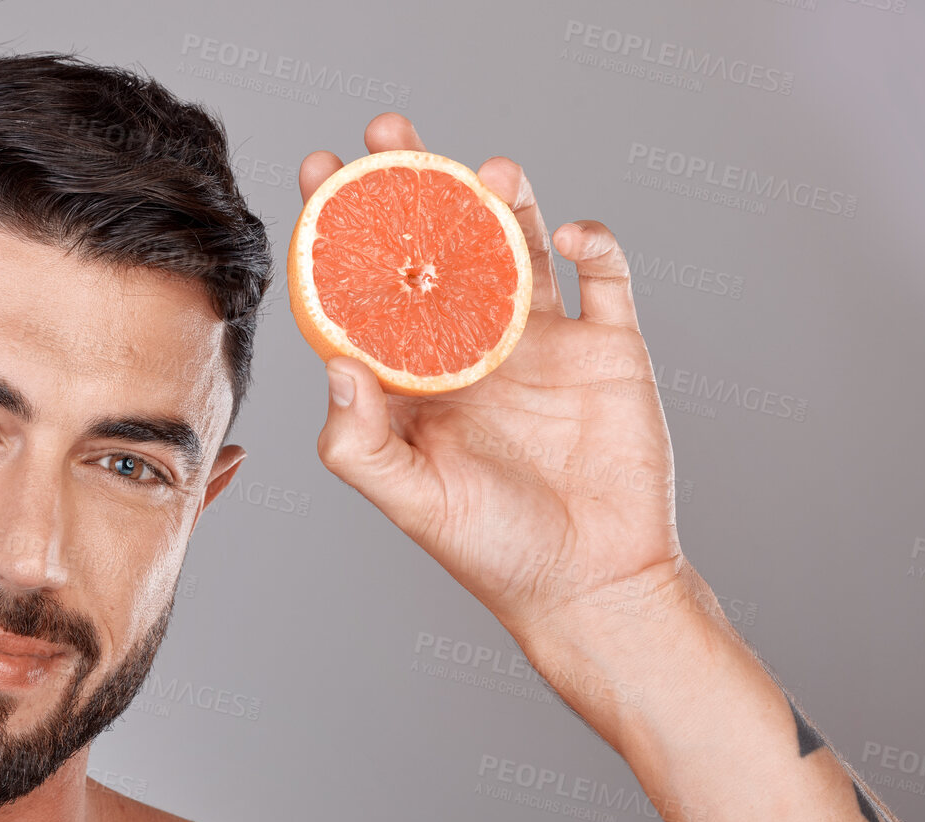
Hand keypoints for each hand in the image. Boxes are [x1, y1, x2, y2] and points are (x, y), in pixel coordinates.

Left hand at [304, 113, 685, 638]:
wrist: (593, 585)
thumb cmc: (493, 553)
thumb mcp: (411, 502)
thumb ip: (359, 442)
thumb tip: (338, 362)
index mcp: (415, 379)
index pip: (368, 287)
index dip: (340, 230)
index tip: (317, 173)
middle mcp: (471, 349)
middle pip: (439, 244)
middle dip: (413, 185)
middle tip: (389, 132)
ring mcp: (541, 343)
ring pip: (517, 245)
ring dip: (500, 199)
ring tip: (484, 169)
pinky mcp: (607, 348)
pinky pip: (604, 276)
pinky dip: (590, 243)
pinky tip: (565, 236)